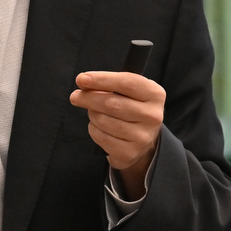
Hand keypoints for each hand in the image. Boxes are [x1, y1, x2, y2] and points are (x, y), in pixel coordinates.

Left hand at [70, 71, 164, 197]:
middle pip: (112, 103)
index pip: (127, 83)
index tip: (81, 79)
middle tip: (75, 96)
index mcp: (155, 94)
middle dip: (88, 98)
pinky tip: (99, 127)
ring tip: (95, 113)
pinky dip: (94, 129)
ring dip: (92, 114)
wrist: (144, 139)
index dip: (102, 79)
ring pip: (103, 120)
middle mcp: (153, 116)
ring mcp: (142, 136)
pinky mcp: (130, 152)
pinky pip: (100, 136)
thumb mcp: (129, 91)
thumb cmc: (132, 107)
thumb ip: (110, 84)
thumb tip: (84, 81)